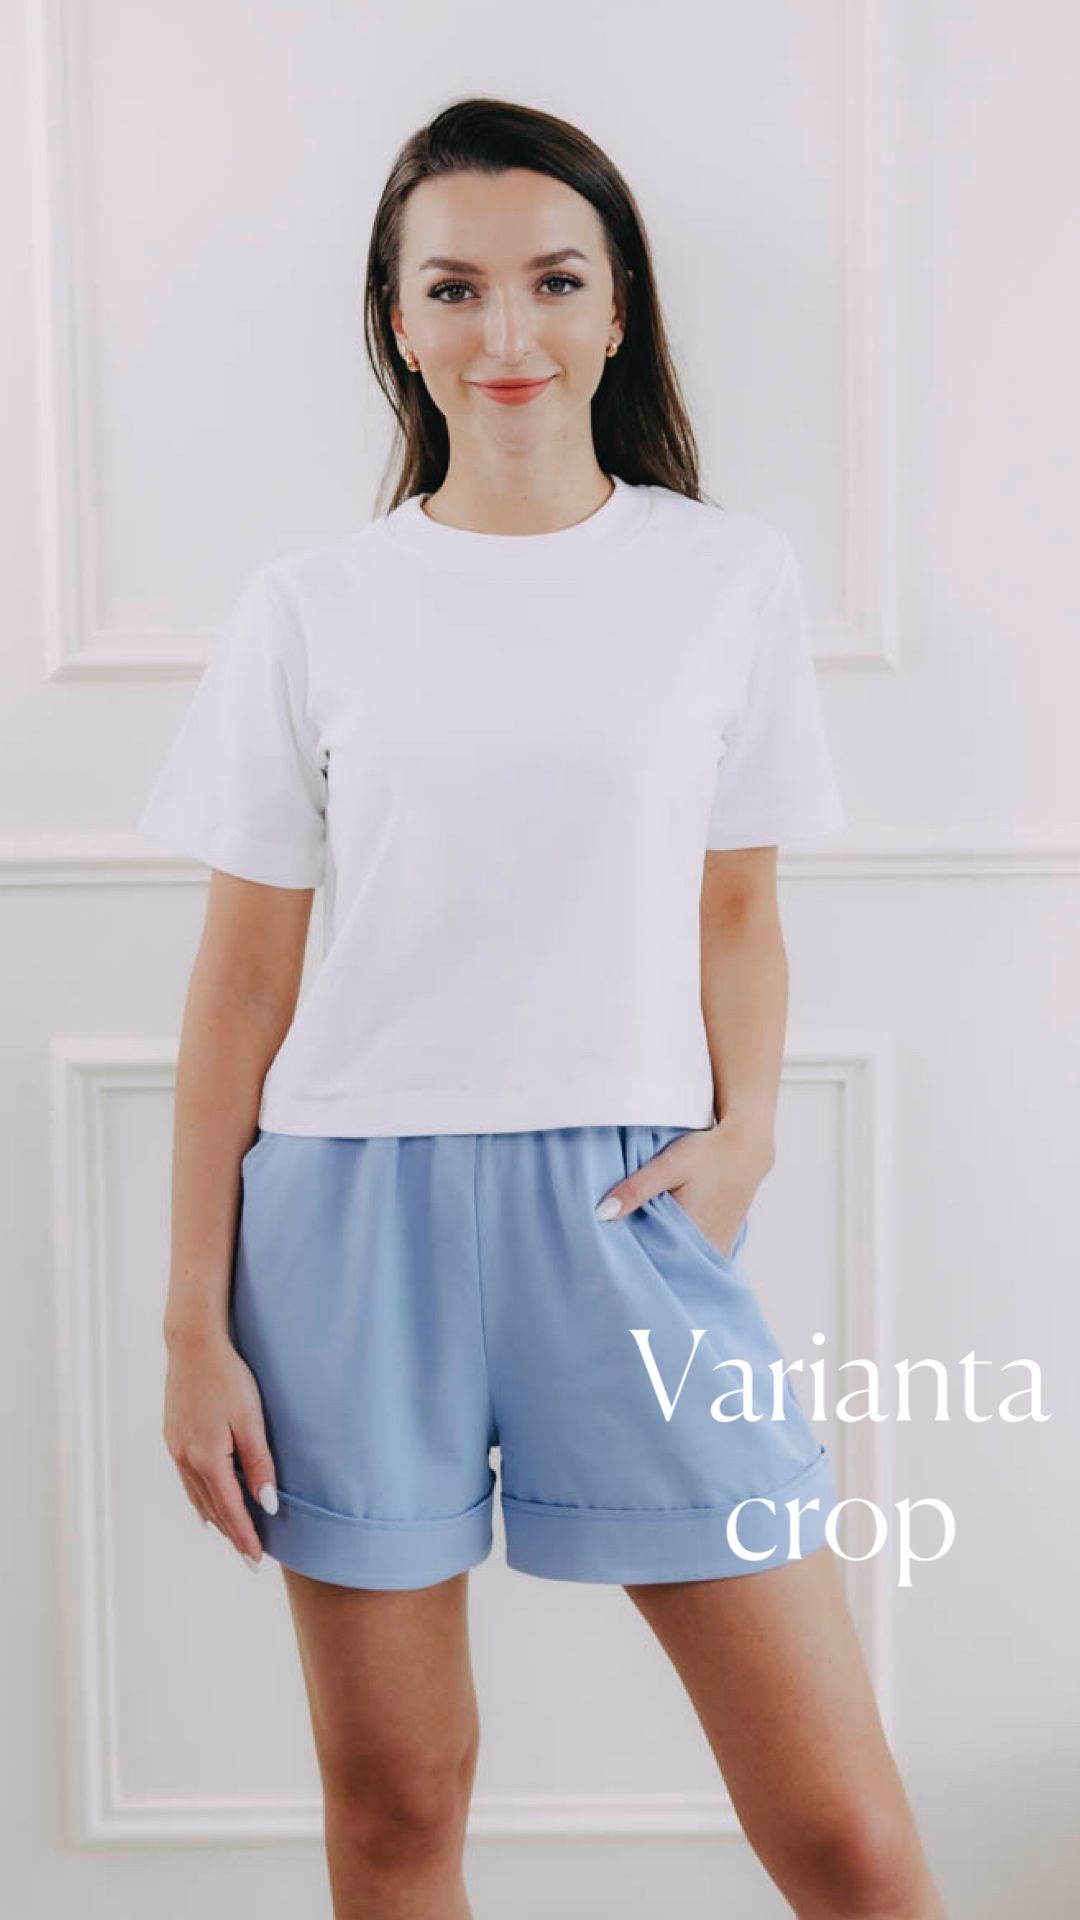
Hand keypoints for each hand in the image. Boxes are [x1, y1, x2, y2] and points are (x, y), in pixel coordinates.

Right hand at [163, 1329, 278, 1567]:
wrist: (193, 1346)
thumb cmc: (228, 1378)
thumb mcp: (251, 1419)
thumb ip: (259, 1463)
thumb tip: (267, 1505)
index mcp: (207, 1458)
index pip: (231, 1509)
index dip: (245, 1536)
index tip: (256, 1560)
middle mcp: (187, 1459)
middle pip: (213, 1508)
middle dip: (232, 1534)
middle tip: (249, 1558)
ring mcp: (176, 1449)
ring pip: (198, 1496)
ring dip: (217, 1519)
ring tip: (233, 1537)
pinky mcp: (173, 1437)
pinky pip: (188, 1481)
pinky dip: (200, 1499)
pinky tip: (205, 1507)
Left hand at [596, 1119, 773, 1260]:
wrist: (746, 1148)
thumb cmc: (708, 1154)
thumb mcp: (668, 1165)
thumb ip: (636, 1189)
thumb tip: (601, 1214)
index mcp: (690, 1234)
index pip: (652, 1262)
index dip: (631, 1262)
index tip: (611, 1259)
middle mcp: (706, 1247)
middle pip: (667, 1265)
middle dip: (646, 1262)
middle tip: (621, 1256)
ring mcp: (718, 1247)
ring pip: (683, 1263)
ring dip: (665, 1259)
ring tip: (642, 1250)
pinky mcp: (723, 1242)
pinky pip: (697, 1257)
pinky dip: (682, 1254)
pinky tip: (667, 1244)